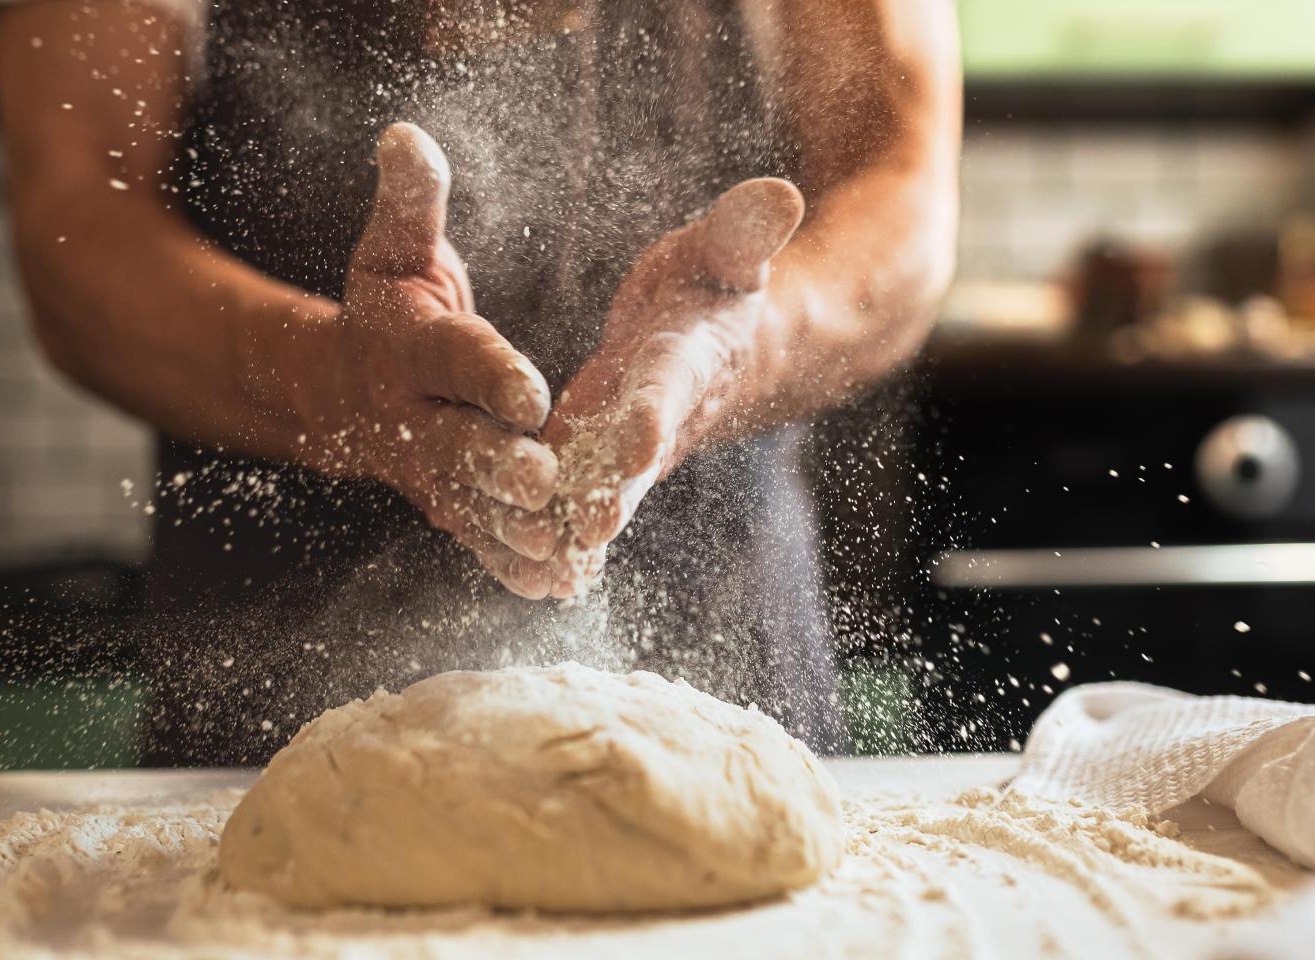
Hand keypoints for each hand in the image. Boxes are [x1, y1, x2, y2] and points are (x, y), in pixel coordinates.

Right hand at [287, 123, 560, 597]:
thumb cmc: (387, 308)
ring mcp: (427, 470)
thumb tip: (404, 134)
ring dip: (513, 530)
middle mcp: (414, 417)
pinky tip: (554, 586)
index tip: (531, 390)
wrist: (339, 390)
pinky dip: (509, 564)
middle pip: (458, 444)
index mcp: (411, 348)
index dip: (490, 372)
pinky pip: (476, 538)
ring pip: (471, 504)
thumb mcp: (395, 250)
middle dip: (499, 465)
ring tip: (562, 548)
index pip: (454, 358)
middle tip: (546, 481)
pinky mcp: (445, 505)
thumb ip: (411, 201)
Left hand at [539, 178, 805, 596]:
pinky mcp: (604, 458)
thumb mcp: (728, 250)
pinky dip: (563, 533)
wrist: (729, 344)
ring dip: (577, 526)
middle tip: (587, 530)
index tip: (639, 438)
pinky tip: (531, 570)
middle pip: (637, 457)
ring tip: (546, 565)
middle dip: (615, 492)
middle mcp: (664, 411)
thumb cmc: (718, 283)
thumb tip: (783, 192)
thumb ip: (745, 230)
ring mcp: (632, 443)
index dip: (656, 410)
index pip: (672, 384)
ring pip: (606, 489)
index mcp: (690, 356)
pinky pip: (582, 498)